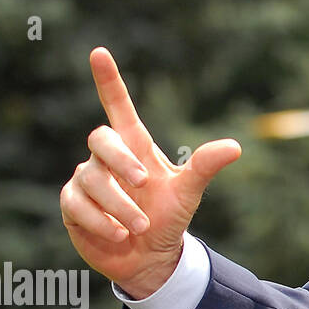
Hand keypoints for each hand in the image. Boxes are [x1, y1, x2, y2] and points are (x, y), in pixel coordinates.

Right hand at [60, 47, 241, 298]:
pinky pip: (78, 204)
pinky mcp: (72, 204)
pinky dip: (101, 221)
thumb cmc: (169, 216)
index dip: (108, 81)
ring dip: (120, 204)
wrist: (150, 256)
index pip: (118, 106)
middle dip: (122, 162)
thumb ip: (204, 166)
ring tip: (140, 225)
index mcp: (135, 146)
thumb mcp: (189, 191)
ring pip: (92, 179)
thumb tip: (235, 147)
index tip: (99, 52)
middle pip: (100, 139)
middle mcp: (108, 158)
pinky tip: (121, 234)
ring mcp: (87, 179)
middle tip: (144, 183)